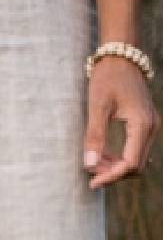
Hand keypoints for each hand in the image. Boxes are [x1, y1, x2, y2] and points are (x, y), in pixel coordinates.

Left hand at [83, 56, 159, 188]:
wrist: (121, 57)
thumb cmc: (107, 78)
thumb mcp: (97, 107)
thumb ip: (94, 136)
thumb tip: (89, 165)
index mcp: (141, 124)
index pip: (130, 163)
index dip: (111, 176)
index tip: (92, 182)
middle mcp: (151, 127)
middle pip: (136, 166)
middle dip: (113, 174)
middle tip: (90, 173)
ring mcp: (150, 126)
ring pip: (137, 160)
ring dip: (116, 167)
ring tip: (94, 164)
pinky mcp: (145, 124)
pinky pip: (136, 150)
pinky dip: (121, 158)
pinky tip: (103, 156)